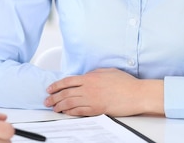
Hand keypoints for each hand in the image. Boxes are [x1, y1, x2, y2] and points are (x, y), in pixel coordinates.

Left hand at [44, 68, 163, 116]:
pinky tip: (66, 113)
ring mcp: (92, 99)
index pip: (67, 81)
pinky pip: (80, 112)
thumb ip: (94, 73)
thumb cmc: (125, 83)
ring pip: (70, 103)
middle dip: (54, 97)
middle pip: (66, 93)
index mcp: (90, 77)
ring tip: (54, 108)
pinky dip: (71, 112)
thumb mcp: (107, 71)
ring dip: (60, 106)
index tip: (49, 89)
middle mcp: (89, 88)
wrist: (136, 94)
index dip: (56, 85)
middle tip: (47, 101)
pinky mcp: (97, 110)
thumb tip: (86, 76)